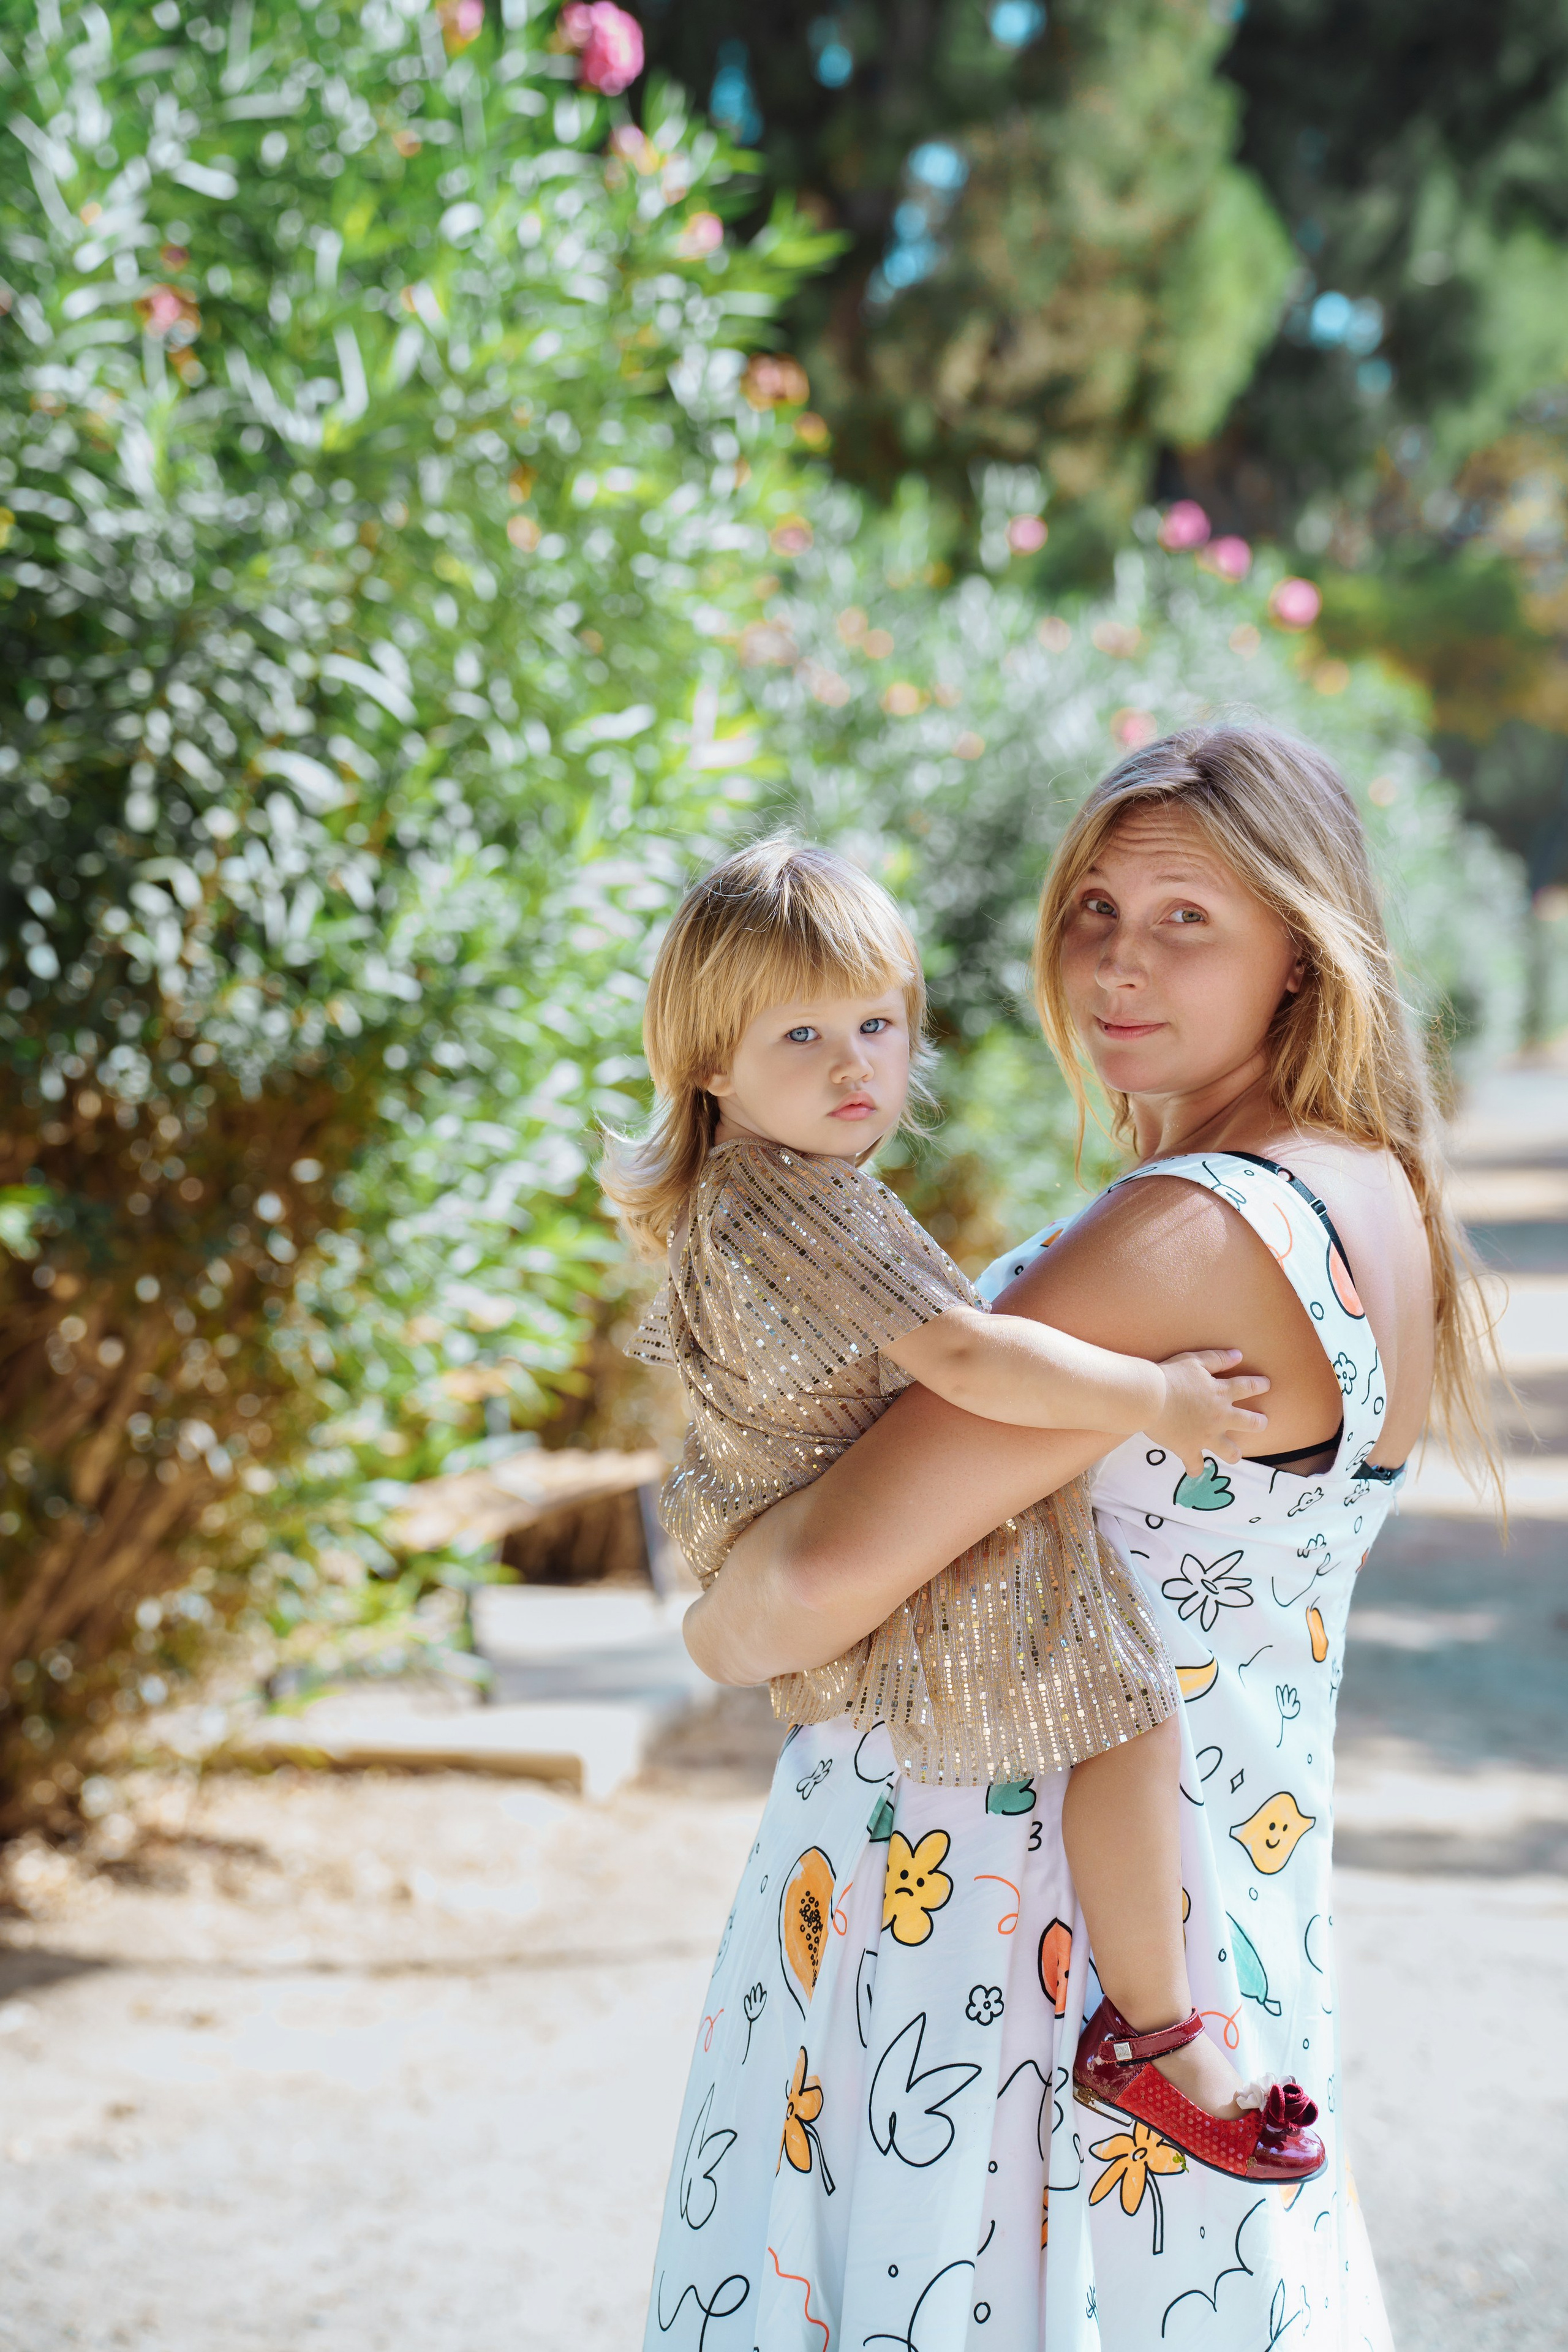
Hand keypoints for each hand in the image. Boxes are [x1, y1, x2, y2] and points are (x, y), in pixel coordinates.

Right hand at [1150, 1349, 1269, 1475]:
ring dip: (1233, 1453)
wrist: (1150, 1398)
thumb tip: (1239, 1355)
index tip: (1267, 1384)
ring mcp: (1206, 1436)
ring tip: (1234, 1454)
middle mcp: (1220, 1417)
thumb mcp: (1195, 1361)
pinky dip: (1195, 1468)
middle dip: (1259, 1423)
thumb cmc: (1170, 1376)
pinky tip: (1195, 1469)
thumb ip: (1218, 1359)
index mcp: (1222, 1393)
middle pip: (1250, 1423)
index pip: (1248, 1387)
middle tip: (1262, 1422)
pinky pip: (1196, 1466)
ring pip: (1230, 1452)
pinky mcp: (1189, 1449)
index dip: (1260, 1385)